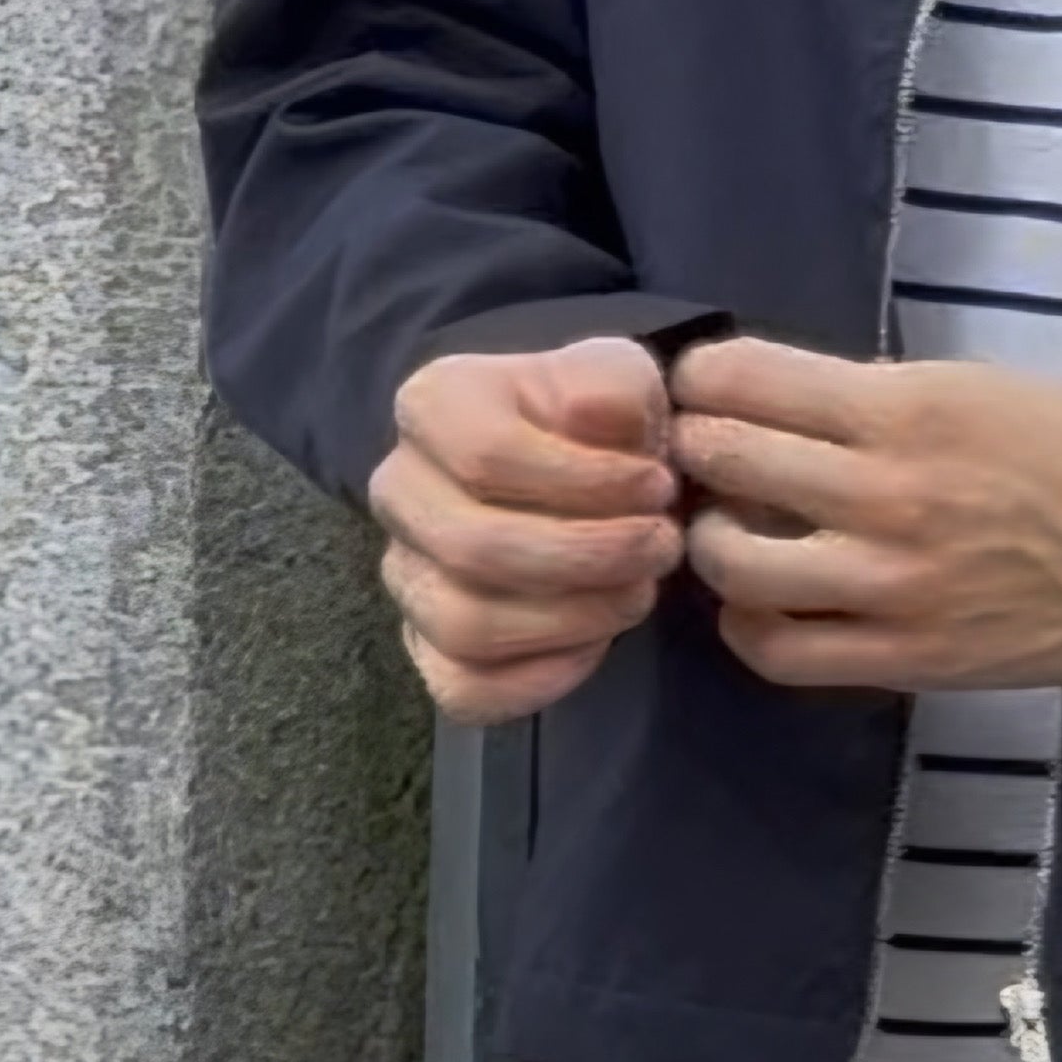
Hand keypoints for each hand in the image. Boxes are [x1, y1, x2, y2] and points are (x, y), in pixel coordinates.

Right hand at [373, 334, 687, 724]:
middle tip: (663, 545)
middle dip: (588, 556)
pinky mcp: (426, 646)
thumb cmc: (596, 412)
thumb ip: (611, 388)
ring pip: (466, 625)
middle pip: (474, 547)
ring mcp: (405, 574)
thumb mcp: (617, 373)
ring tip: (640, 590)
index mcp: (432, 405)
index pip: (488, 455)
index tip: (658, 486)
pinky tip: (597, 642)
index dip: (585, 481)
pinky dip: (539, 678)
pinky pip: (465, 688)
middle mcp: (399, 491)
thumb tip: (600, 418)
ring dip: (573, 617)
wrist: (582, 461)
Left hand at [666, 339, 1061, 692]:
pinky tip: (757, 603)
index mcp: (906, 409)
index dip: (704, 375)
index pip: (749, 381)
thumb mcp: (977, 385)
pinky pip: (782, 652)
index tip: (699, 381)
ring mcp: (890, 584)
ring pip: (734, 564)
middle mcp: (885, 494)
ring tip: (723, 526)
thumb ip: (878, 400)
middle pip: (726, 460)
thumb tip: (784, 409)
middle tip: (692, 446)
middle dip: (692, 443)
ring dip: (711, 536)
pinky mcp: (906, 656)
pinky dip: (747, 625)